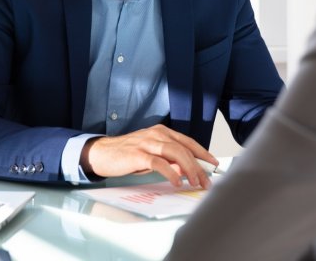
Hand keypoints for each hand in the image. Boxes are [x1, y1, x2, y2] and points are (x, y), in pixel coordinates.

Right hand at [80, 125, 218, 187]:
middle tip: (206, 182)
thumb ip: (169, 158)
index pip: (188, 142)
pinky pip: (159, 163)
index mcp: (162, 132)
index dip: (203, 153)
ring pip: (175, 153)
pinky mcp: (138, 154)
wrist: (102, 153)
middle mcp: (157, 134)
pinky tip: (177, 182)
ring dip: (189, 169)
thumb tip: (187, 169)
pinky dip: (171, 172)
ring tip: (195, 182)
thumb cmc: (127, 155)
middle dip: (199, 166)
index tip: (213, 164)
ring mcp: (148, 143)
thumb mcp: (152, 155)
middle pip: (184, 149)